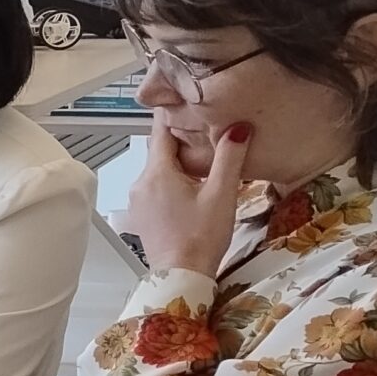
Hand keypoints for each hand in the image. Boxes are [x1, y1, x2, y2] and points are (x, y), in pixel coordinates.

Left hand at [123, 119, 249, 277]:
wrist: (181, 276)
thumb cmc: (201, 236)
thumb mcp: (222, 194)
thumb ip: (230, 158)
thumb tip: (239, 127)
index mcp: (157, 172)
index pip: (161, 132)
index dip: (174, 115)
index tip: (185, 99)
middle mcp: (140, 183)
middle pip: (160, 150)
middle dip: (181, 139)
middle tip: (205, 126)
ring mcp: (138, 200)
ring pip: (158, 169)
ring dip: (178, 162)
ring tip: (204, 156)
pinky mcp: (142, 215)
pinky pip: (156, 187)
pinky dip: (172, 180)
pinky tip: (192, 185)